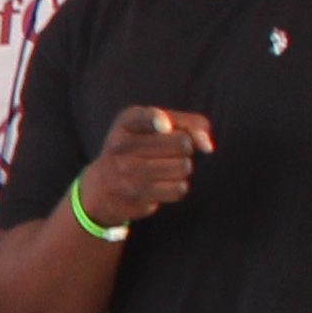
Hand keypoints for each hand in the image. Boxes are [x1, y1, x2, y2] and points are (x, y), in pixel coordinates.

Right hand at [77, 104, 212, 231]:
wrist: (103, 186)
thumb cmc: (140, 148)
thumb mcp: (156, 125)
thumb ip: (189, 124)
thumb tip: (208, 147)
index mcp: (127, 122)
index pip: (146, 117)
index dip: (159, 120)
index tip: (165, 126)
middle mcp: (123, 146)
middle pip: (182, 143)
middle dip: (186, 147)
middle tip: (170, 150)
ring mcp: (127, 172)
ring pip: (183, 167)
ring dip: (182, 168)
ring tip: (164, 168)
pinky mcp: (136, 195)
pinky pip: (179, 189)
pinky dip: (178, 187)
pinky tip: (163, 184)